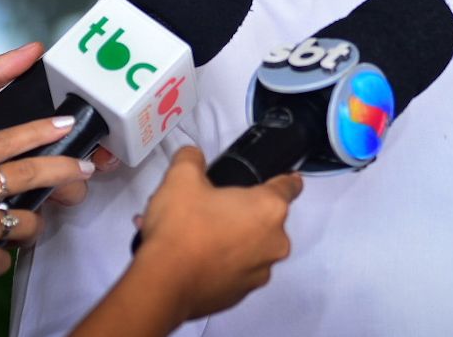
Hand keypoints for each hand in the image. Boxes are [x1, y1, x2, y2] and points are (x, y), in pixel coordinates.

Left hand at [0, 43, 116, 236]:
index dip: (84, 122)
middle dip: (86, 158)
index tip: (102, 122)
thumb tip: (34, 49)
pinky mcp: (2, 213)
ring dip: (72, 186)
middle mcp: (17, 154)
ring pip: (59, 185)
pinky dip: (49, 210)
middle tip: (92, 162)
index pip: (57, 120)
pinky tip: (48, 207)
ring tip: (68, 189)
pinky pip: (36, 213)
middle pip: (67, 154)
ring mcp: (12, 184)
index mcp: (11, 124)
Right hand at [0, 116, 95, 335]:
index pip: (4, 141)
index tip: (66, 124)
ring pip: (26, 222)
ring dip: (25, 232)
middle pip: (30, 172)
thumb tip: (12, 172)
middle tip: (84, 170)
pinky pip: (3, 260)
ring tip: (3, 238)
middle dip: (65, 169)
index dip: (40, 131)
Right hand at [71, 148, 301, 336]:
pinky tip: (193, 258)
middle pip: (265, 218)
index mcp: (269, 209)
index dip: (283, 179)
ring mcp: (260, 272)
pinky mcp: (241, 295)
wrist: (163, 285)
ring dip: (231, 239)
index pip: (289, 186)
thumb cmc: (182, 225)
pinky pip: (236, 271)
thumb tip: (192, 155)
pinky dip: (221, 264)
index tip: (277, 179)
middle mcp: (275, 242)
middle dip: (243, 212)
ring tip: (194, 235)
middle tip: (211, 208)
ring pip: (250, 247)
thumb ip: (191, 158)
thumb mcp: (181, 178)